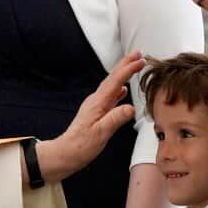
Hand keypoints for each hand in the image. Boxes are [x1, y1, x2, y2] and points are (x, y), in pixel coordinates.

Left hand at [38, 52, 144, 181]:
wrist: (65, 153)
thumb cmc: (81, 146)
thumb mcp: (100, 134)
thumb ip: (115, 119)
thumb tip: (131, 107)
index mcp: (98, 102)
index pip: (116, 81)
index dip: (129, 69)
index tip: (141, 60)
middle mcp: (96, 100)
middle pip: (113, 77)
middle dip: (126, 64)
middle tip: (139, 53)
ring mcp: (96, 105)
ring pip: (112, 84)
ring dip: (123, 74)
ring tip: (133, 66)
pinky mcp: (96, 112)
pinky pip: (110, 95)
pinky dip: (119, 89)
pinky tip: (123, 91)